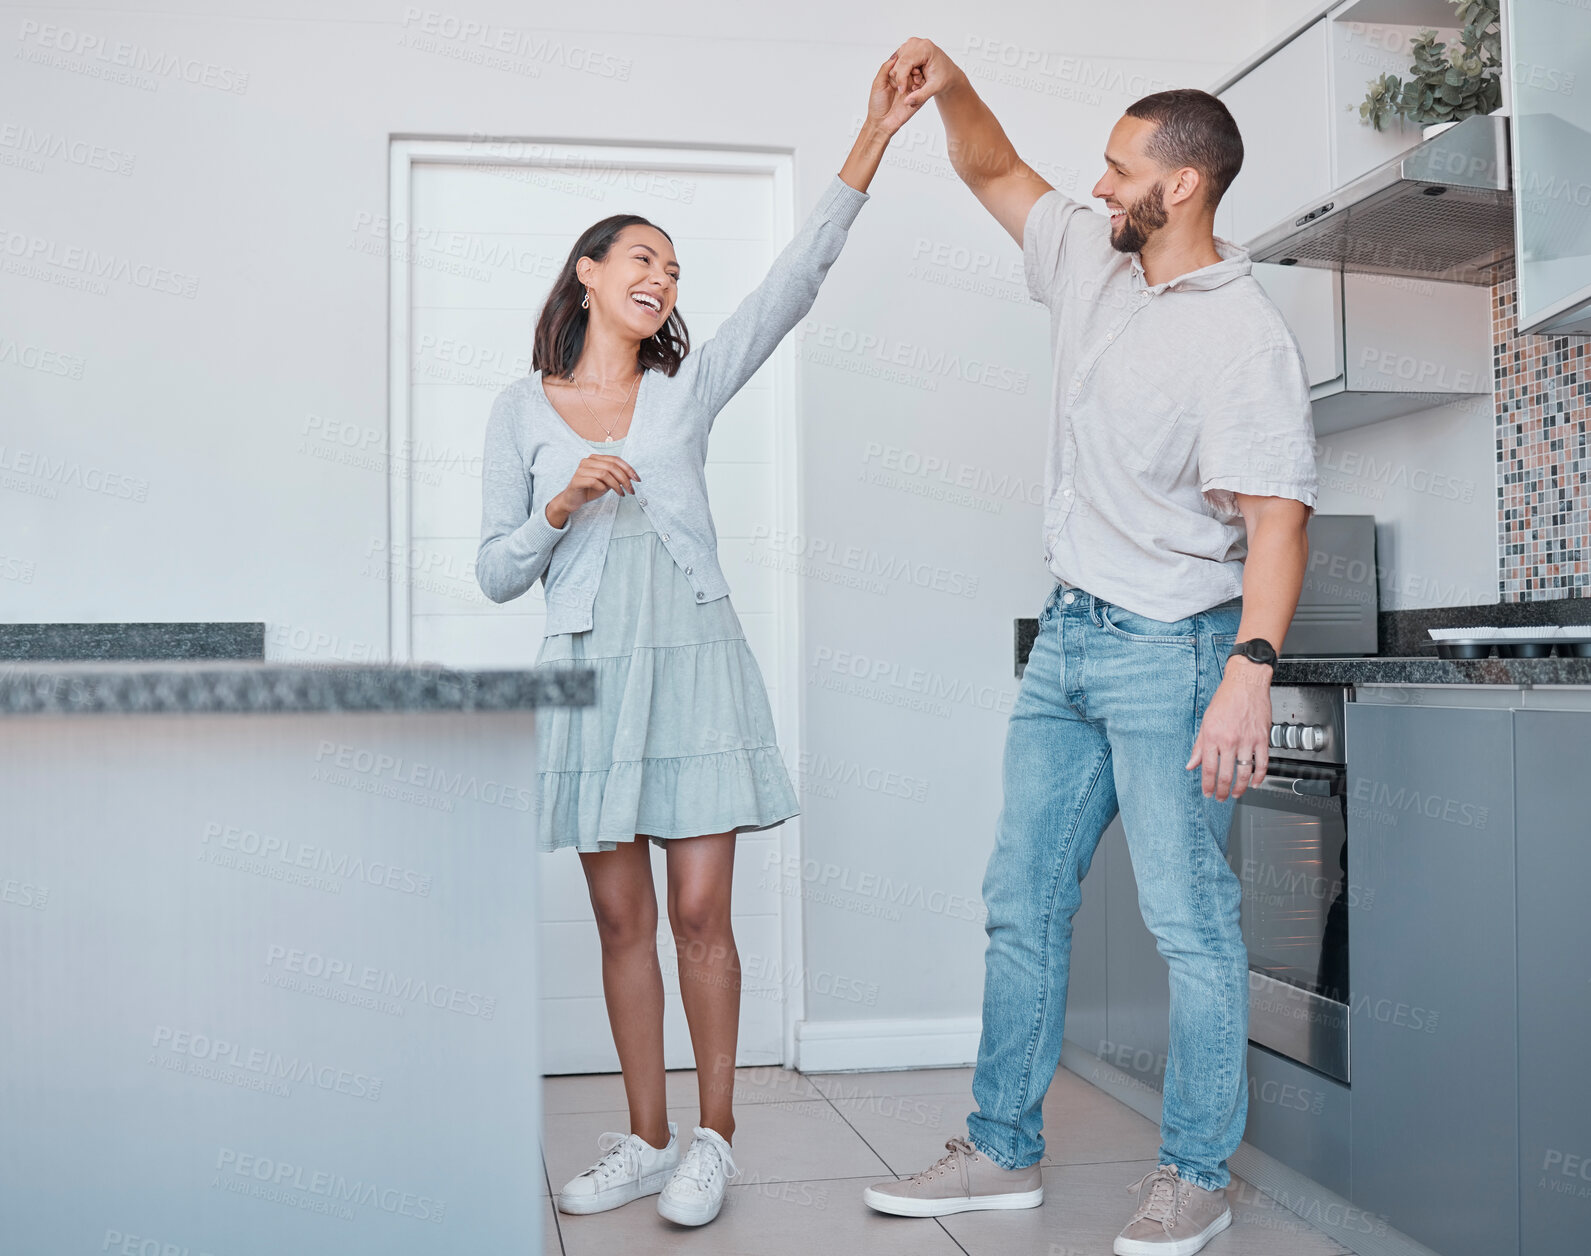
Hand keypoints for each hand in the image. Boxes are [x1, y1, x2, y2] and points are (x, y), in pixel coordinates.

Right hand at [547, 454, 639, 526]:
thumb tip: (632, 477)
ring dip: (616, 485)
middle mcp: (588, 461)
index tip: (637, 480)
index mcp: (596, 458)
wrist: (573, 500)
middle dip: (625, 479)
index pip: (616, 460)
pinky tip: (604, 492)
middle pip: (611, 466)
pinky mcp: (577, 480)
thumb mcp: (607, 482)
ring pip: (604, 474)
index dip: (628, 469)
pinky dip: (603, 487)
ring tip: (621, 494)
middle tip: (631, 490)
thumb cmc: (590, 489)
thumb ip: (617, 477)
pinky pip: (594, 481)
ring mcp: (581, 469)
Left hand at [866, 52, 923, 136]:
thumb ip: (886, 69)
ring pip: (919, 78)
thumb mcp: (878, 83)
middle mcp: (903, 82)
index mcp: (894, 77)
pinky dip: (921, 86)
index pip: (903, 63)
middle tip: (913, 71)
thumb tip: (895, 56)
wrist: (882, 123)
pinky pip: (923, 90)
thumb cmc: (877, 104)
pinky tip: (916, 87)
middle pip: (913, 68)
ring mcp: (911, 90)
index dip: (906, 60)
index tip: (907, 61)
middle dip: (914, 68)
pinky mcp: (916, 98)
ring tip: (914, 80)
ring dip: (918, 77)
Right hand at [888, 37, 958, 108]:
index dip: (901, 78)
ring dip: (903, 74)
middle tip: (916, 84)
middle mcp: (917, 43)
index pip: (905, 62)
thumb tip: (907, 102)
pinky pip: (898, 61)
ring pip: (896, 62)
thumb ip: (921, 96)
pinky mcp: (908, 48)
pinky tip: (914, 74)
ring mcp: (911, 44)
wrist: (948, 73)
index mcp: (925, 48)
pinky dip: (903, 71)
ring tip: (917, 78)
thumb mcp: (934, 88)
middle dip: (903, 77)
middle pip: (899, 62)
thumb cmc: (944, 77)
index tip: (902, 91)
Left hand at [1186, 657, 1272, 799]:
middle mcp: (1229, 740)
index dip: (1207, 785)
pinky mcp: (1262, 739)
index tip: (1207, 793)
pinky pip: (1262, 763)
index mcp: (1213, 737)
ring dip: (1240, 788)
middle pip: (1225, 774)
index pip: (1208, 768)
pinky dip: (1259, 777)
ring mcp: (1247, 740)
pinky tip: (1255, 783)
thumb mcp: (1206, 721)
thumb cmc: (1226, 699)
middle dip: (1221, 791)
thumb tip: (1191, 764)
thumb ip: (1199, 746)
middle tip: (1220, 797)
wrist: (1246, 683)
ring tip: (1236, 794)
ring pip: (1244, 773)